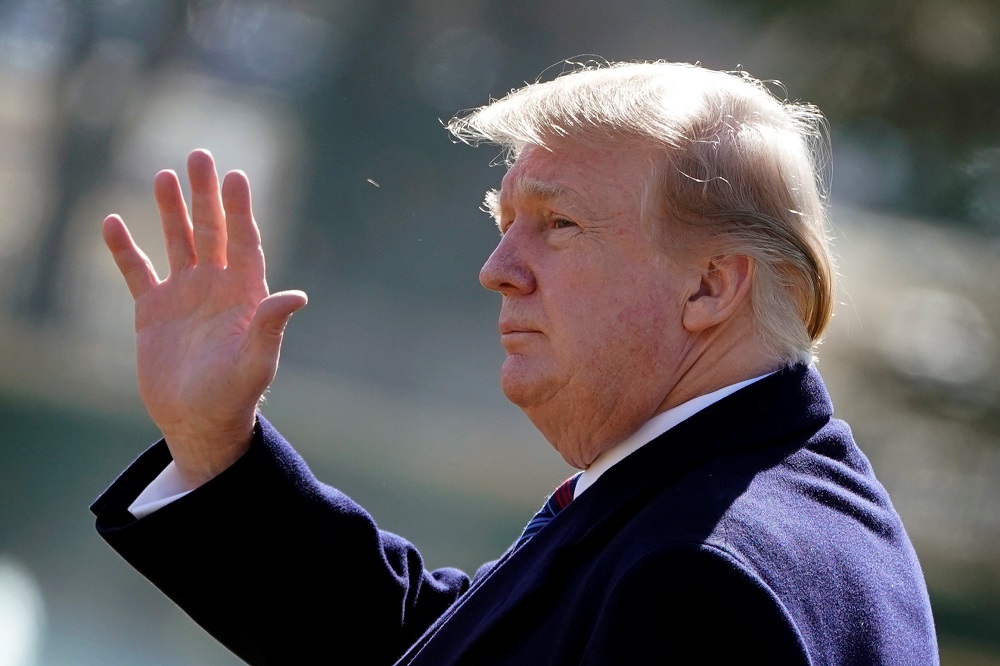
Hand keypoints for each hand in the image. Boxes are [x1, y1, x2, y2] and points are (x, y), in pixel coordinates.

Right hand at [103, 149, 307, 487]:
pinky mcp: (153, 312)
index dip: (240, 209)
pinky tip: (111, 222)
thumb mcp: (257, 361)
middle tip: (200, 155)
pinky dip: (124, 249)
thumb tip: (297, 295)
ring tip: (164, 175)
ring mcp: (184, 296)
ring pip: (177, 243)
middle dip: (205, 195)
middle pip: (211, 230)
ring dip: (170, 211)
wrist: (199, 421)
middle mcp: (216, 287)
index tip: (236, 176)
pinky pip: (137, 272)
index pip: (244, 241)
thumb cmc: (236, 394)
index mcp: (245, 294)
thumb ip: (271, 325)